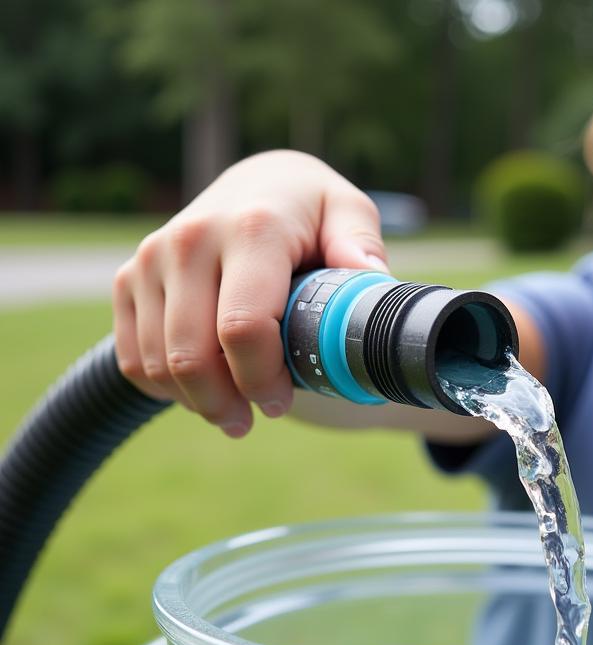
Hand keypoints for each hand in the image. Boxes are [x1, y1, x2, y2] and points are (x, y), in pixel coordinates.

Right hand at [112, 150, 388, 437]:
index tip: (280, 401)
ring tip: (232, 413)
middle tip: (251, 420)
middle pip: (191, 355)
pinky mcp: (129, 277)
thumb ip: (360, 245)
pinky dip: (164, 387)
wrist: (257, 184)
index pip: (242, 327)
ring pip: (158, 363)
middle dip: (224, 403)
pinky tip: (198, 392)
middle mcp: (191, 240)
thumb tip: (370, 279)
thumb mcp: (347, 212)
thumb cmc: (311, 212)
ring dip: (196, 401)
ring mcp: (152, 259)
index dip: (261, 379)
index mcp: (251, 229)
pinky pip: (133, 357)